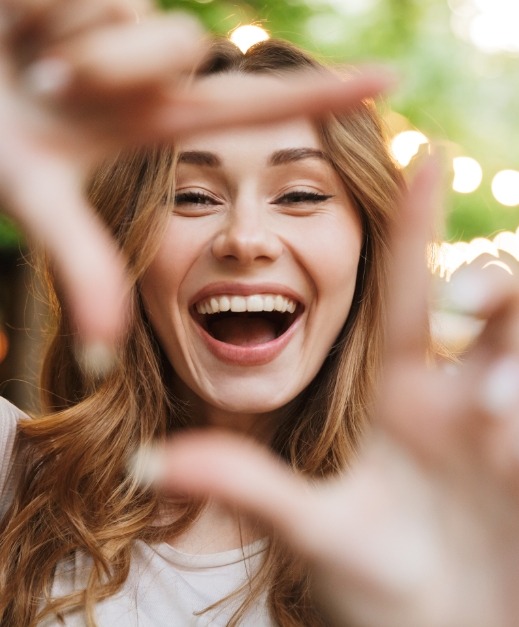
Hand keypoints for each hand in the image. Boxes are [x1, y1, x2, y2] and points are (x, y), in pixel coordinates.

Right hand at [0, 0, 394, 360]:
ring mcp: (129, 16)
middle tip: (50, 81)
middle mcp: (154, 68)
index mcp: (156, 120)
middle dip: (110, 67)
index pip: (255, 109)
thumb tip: (108, 351)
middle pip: (179, 47)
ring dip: (76, 43)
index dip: (324, 95)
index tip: (389, 83)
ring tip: (35, 59)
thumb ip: (81, 261)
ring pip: (139, 16)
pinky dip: (45, 3)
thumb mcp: (36, 196)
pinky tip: (26, 20)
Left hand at [155, 161, 518, 626]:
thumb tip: (147, 462)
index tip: (420, 150)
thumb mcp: (313, 531)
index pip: (406, 292)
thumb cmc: (378, 588)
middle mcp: (454, 393)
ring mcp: (502, 420)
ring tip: (495, 420)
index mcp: (399, 393)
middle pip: (485, 299)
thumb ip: (245, 486)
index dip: (414, 224)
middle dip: (490, 285)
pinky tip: (508, 441)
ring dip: (518, 362)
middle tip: (460, 312)